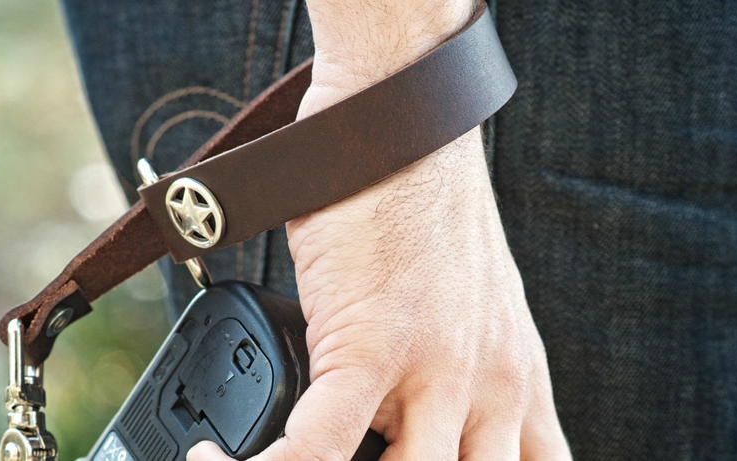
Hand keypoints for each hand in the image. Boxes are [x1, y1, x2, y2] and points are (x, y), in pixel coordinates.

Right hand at [189, 1, 570, 459]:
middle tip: (351, 460)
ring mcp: (433, 373)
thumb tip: (410, 414)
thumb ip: (470, 368)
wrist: (403, 122)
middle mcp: (489, 389)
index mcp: (518, 384)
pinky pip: (314, 449)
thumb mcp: (481, 306)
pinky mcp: (368, 347)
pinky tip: (218, 458)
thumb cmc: (429, 208)